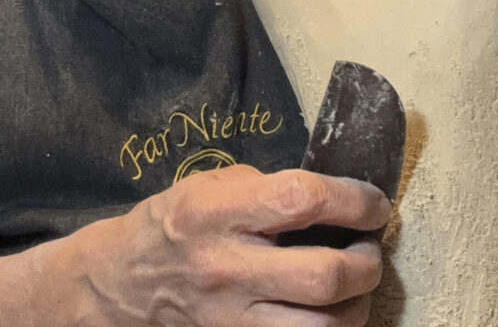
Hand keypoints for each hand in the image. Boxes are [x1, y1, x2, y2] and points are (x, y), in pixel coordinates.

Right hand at [73, 165, 391, 326]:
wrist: (123, 283)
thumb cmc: (172, 223)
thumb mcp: (208, 185)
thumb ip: (265, 187)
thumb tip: (328, 195)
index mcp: (216, 212)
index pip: (301, 200)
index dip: (352, 199)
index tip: (374, 200)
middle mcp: (226, 267)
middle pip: (322, 275)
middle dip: (366, 262)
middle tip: (371, 248)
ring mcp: (231, 318)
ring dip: (358, 306)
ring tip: (358, 283)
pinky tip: (333, 313)